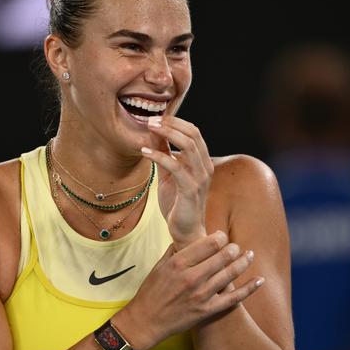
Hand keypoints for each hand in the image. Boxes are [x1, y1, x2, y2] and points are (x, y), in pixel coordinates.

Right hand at [112, 232, 262, 349]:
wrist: (146, 320)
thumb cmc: (151, 291)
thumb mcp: (159, 265)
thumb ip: (176, 250)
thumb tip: (189, 237)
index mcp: (179, 262)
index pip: (208, 243)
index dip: (220, 237)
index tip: (223, 236)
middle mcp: (192, 277)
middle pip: (222, 256)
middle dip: (233, 248)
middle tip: (236, 246)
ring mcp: (201, 294)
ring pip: (230, 274)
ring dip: (244, 262)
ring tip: (250, 255)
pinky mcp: (208, 310)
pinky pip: (234, 298)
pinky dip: (249, 289)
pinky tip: (259, 280)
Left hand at [142, 115, 212, 248]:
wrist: (185, 231)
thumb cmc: (177, 203)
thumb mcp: (168, 174)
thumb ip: (164, 155)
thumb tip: (153, 134)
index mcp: (202, 161)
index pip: (193, 131)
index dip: (175, 121)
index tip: (155, 118)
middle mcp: (205, 167)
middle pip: (193, 134)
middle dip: (170, 123)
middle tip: (150, 120)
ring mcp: (200, 178)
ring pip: (189, 145)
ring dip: (167, 134)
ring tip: (149, 129)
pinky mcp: (191, 189)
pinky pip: (176, 166)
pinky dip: (159, 156)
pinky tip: (144, 152)